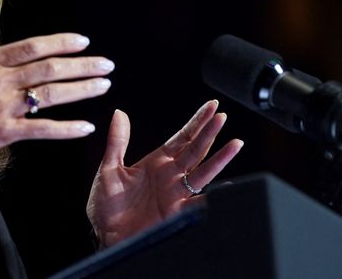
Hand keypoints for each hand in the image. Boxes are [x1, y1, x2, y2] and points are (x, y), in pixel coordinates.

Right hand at [0, 3, 113, 162]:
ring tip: (104, 85)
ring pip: (51, 95)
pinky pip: (42, 129)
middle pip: (49, 69)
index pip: (32, 47)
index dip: (60, 43)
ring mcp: (4, 107)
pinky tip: (86, 127)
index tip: (83, 41)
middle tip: (107, 64)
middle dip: (82, 65)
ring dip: (81, 89)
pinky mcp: (6, 132)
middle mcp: (0, 81)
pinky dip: (65, 129)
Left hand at [86, 101, 242, 248]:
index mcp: (157, 162)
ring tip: (235, 144)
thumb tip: (119, 113)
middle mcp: (171, 175)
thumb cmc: (106, 204)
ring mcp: (177, 193)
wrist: (107, 235)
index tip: (212, 106)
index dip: (198, 122)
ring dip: (220, 158)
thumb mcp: (110, 169)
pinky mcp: (178, 213)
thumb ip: (117, 142)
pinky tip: (228, 187)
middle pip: (196, 150)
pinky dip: (215, 197)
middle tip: (222, 116)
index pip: (183, 137)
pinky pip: (200, 203)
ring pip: (204, 172)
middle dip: (210, 133)